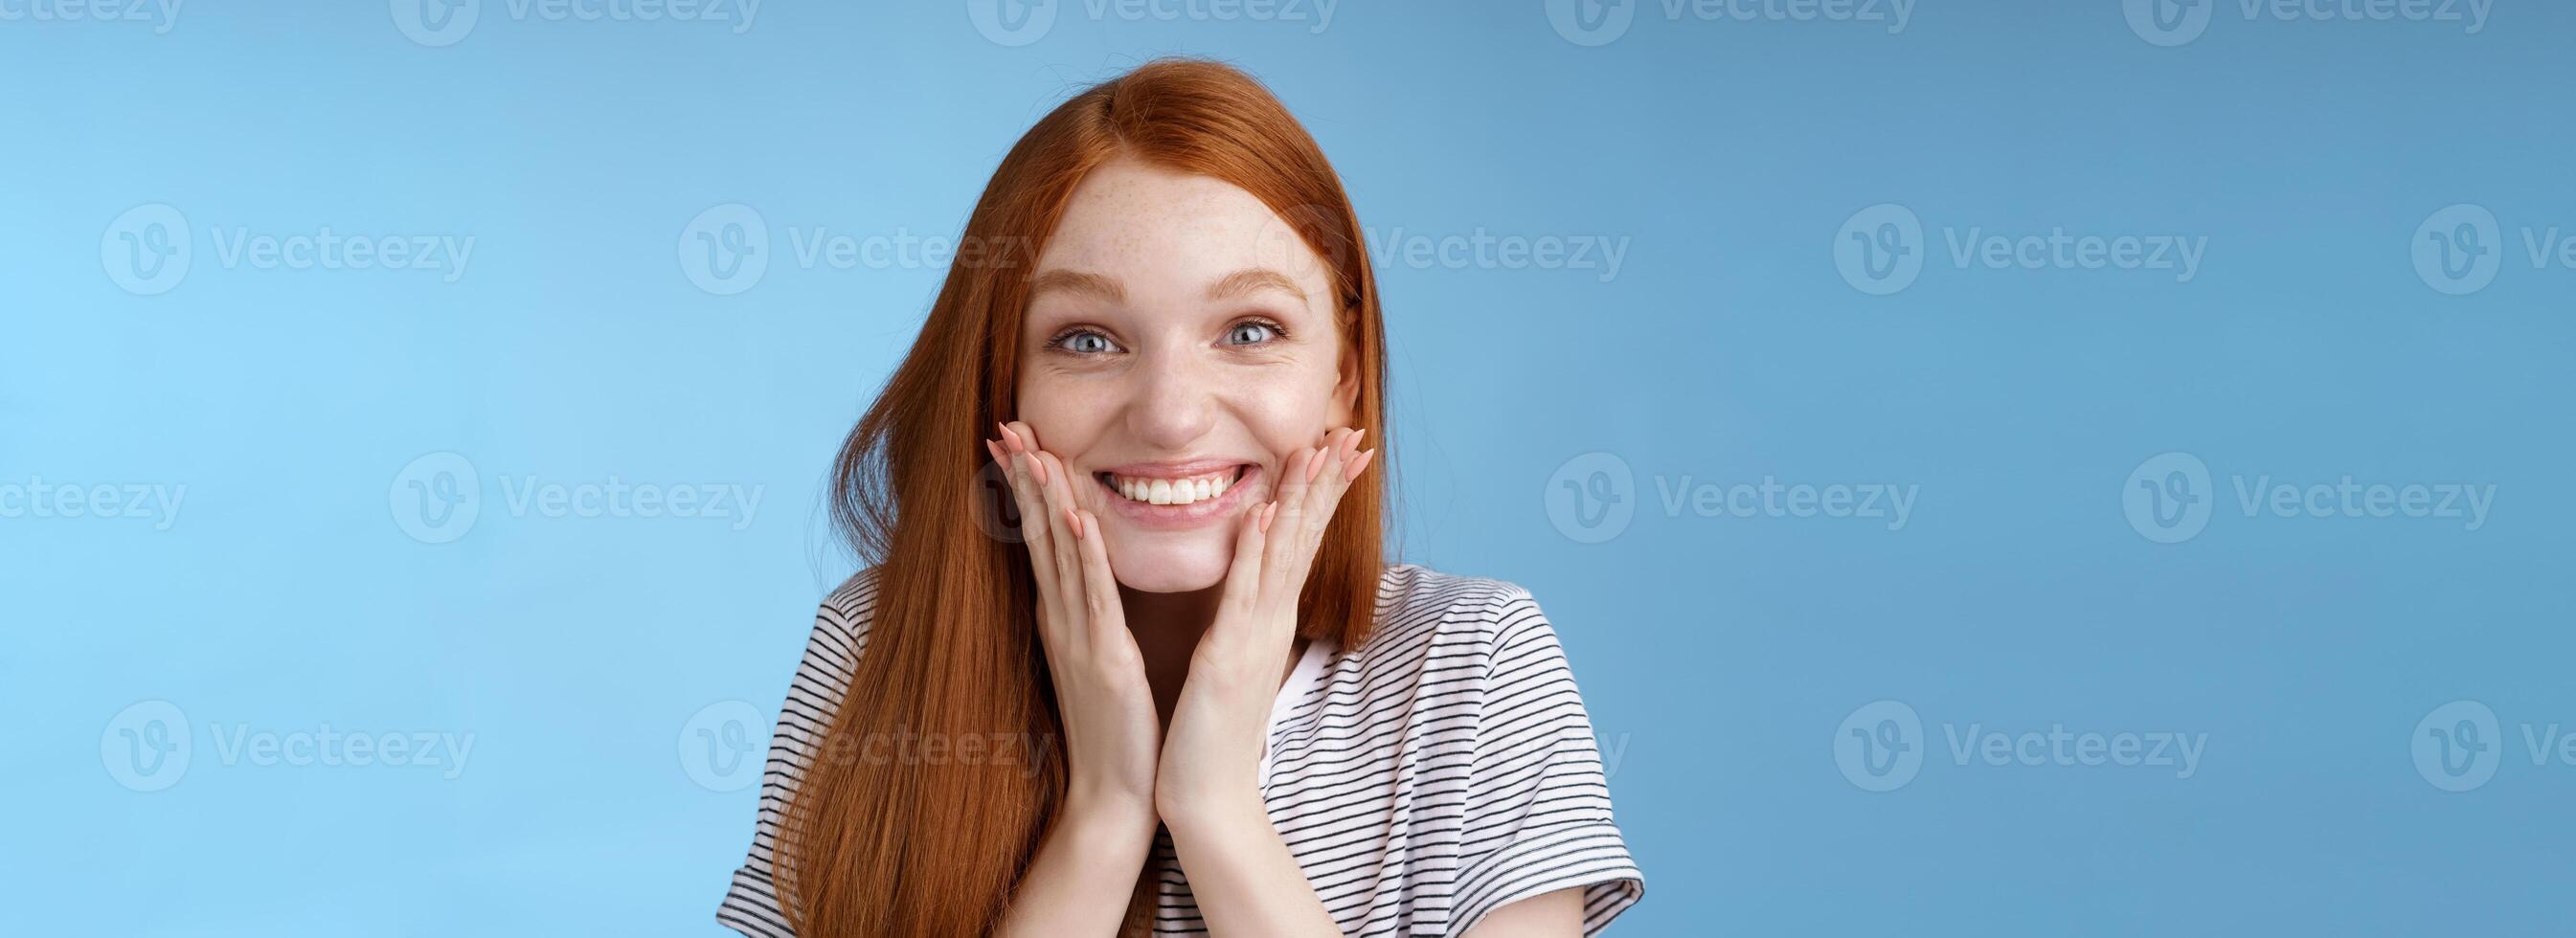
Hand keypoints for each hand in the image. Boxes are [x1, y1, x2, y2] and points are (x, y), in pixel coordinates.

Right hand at [989, 421, 1161, 822]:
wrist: (1116, 795)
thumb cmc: (1115, 729)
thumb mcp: (1100, 659)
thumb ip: (1091, 617)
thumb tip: (1084, 582)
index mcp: (1063, 617)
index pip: (1040, 538)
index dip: (1026, 487)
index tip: (1013, 439)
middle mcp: (1062, 620)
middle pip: (1039, 535)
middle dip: (1023, 478)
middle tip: (1005, 426)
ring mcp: (1080, 638)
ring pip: (1060, 556)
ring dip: (1047, 501)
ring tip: (1033, 450)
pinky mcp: (1107, 660)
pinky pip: (1095, 598)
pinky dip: (1085, 556)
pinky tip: (1077, 519)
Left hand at [1155, 427, 1375, 826]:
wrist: (1207, 794)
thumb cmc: (1214, 730)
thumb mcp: (1233, 659)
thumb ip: (1247, 618)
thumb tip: (1257, 586)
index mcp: (1267, 619)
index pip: (1300, 541)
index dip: (1321, 493)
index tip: (1339, 447)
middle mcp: (1269, 621)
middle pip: (1303, 538)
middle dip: (1325, 483)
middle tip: (1350, 433)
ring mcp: (1252, 638)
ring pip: (1281, 556)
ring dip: (1297, 502)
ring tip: (1314, 452)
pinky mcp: (1225, 659)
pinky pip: (1241, 597)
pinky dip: (1253, 555)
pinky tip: (1262, 517)